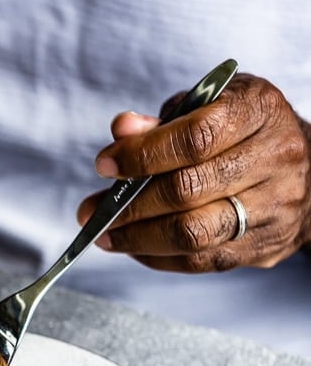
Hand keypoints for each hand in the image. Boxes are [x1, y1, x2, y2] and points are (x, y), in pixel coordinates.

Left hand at [77, 73, 310, 271]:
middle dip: (129, 204)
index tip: (105, 164)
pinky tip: (134, 247)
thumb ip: (165, 119)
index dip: (142, 154)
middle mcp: (275, 159)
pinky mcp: (263, 247)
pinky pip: (200, 260)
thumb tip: (122, 130)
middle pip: (189, 191)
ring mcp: (273, 207)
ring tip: (106, 234)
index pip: (194, 138)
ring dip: (138, 238)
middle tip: (91, 210)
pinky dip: (158, 257)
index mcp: (259, 111)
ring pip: (193, 234)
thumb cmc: (247, 131)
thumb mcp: (213, 104)